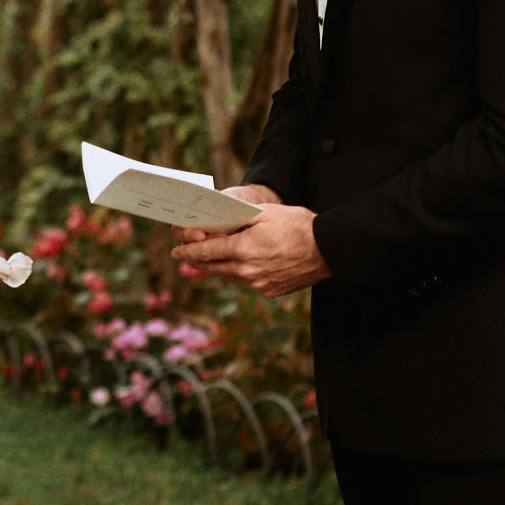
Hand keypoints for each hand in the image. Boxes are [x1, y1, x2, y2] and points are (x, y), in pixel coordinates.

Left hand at [176, 184, 330, 299]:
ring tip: (208, 260)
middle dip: (197, 261)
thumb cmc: (296, 225)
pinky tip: (237, 266)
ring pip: (228, 277)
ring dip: (216, 268)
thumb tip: (213, 227)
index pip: (205, 252)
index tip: (176, 250)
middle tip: (185, 255)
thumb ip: (235, 220)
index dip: (187, 251)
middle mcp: (247, 271)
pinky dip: (237, 274)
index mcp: (242, 250)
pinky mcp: (269, 292)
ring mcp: (258, 285)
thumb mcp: (263, 213)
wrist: (327, 249)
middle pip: (212, 267)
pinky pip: (245, 283)